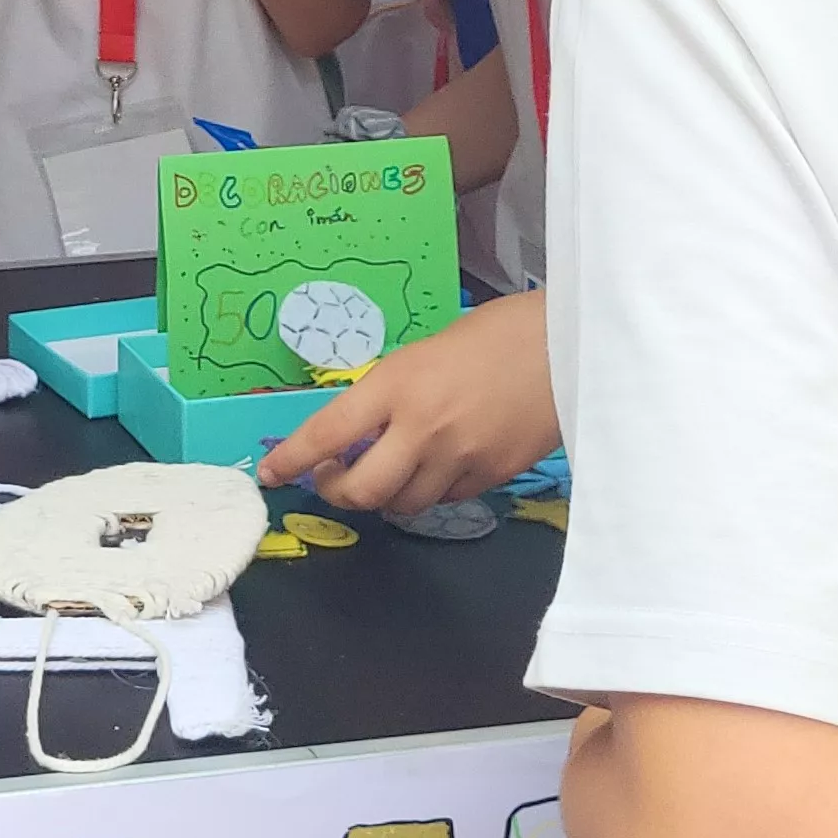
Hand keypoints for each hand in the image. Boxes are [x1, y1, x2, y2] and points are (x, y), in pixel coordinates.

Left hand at [255, 291, 555, 515]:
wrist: (566, 344)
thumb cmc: (493, 333)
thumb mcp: (423, 353)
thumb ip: (391, 395)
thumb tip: (360, 431)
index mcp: (397, 386)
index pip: (326, 434)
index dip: (292, 460)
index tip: (271, 474)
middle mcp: (422, 429)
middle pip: (362, 491)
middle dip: (338, 492)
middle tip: (333, 478)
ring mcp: (460, 459)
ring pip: (404, 504)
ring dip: (385, 496)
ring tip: (386, 472)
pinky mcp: (493, 477)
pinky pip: (446, 499)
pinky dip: (430, 491)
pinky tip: (435, 468)